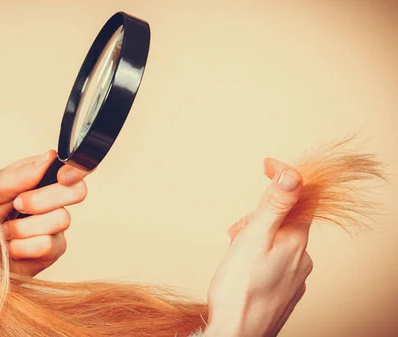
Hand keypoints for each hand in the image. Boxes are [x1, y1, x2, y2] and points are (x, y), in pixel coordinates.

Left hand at [0, 150, 87, 276]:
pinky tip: (9, 247)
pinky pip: (50, 245)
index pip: (73, 167)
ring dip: (25, 226)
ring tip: (3, 231)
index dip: (76, 170)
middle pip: (77, 191)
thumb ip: (17, 176)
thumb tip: (48, 157)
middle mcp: (51, 200)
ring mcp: (54, 226)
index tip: (61, 176)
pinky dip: (24, 246)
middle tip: (17, 204)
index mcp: (37, 177)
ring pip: (61, 218)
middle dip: (44, 198)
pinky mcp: (51, 251)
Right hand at [204, 158, 313, 336]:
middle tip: (235, 232)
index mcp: (296, 241)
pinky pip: (276, 260)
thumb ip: (274, 207)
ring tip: (236, 254)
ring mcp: (294, 276)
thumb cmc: (239, 291)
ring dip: (256, 237)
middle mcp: (302, 258)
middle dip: (259, 215)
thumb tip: (293, 174)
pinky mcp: (284, 290)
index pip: (301, 196)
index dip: (284, 175)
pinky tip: (244, 269)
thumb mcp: (253, 239)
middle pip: (285, 219)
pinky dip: (259, 255)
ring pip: (278, 241)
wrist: (236, 335)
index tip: (267, 164)